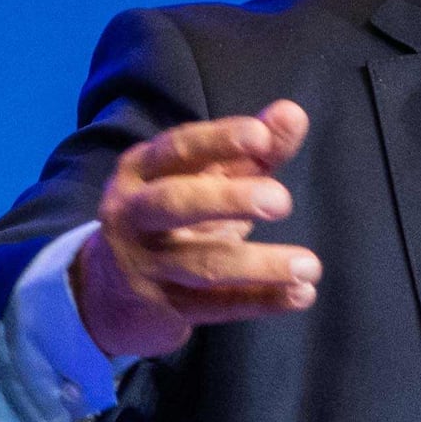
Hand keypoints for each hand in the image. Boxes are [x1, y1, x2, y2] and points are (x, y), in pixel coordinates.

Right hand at [69, 102, 320, 364]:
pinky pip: (216, 305)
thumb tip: (294, 113)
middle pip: (174, 203)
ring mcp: (144, 265)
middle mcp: (133, 214)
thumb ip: (252, 149)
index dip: (219, 140)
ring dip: (258, 265)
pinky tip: (301, 294)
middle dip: (228, 200)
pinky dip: (261, 300)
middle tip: (283, 201)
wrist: (110, 293)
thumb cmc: (174, 219)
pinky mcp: (162, 308)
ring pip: (201, 264)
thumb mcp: (206, 178)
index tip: (261, 137)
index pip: (178, 149)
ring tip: (310, 266)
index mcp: (142, 170)